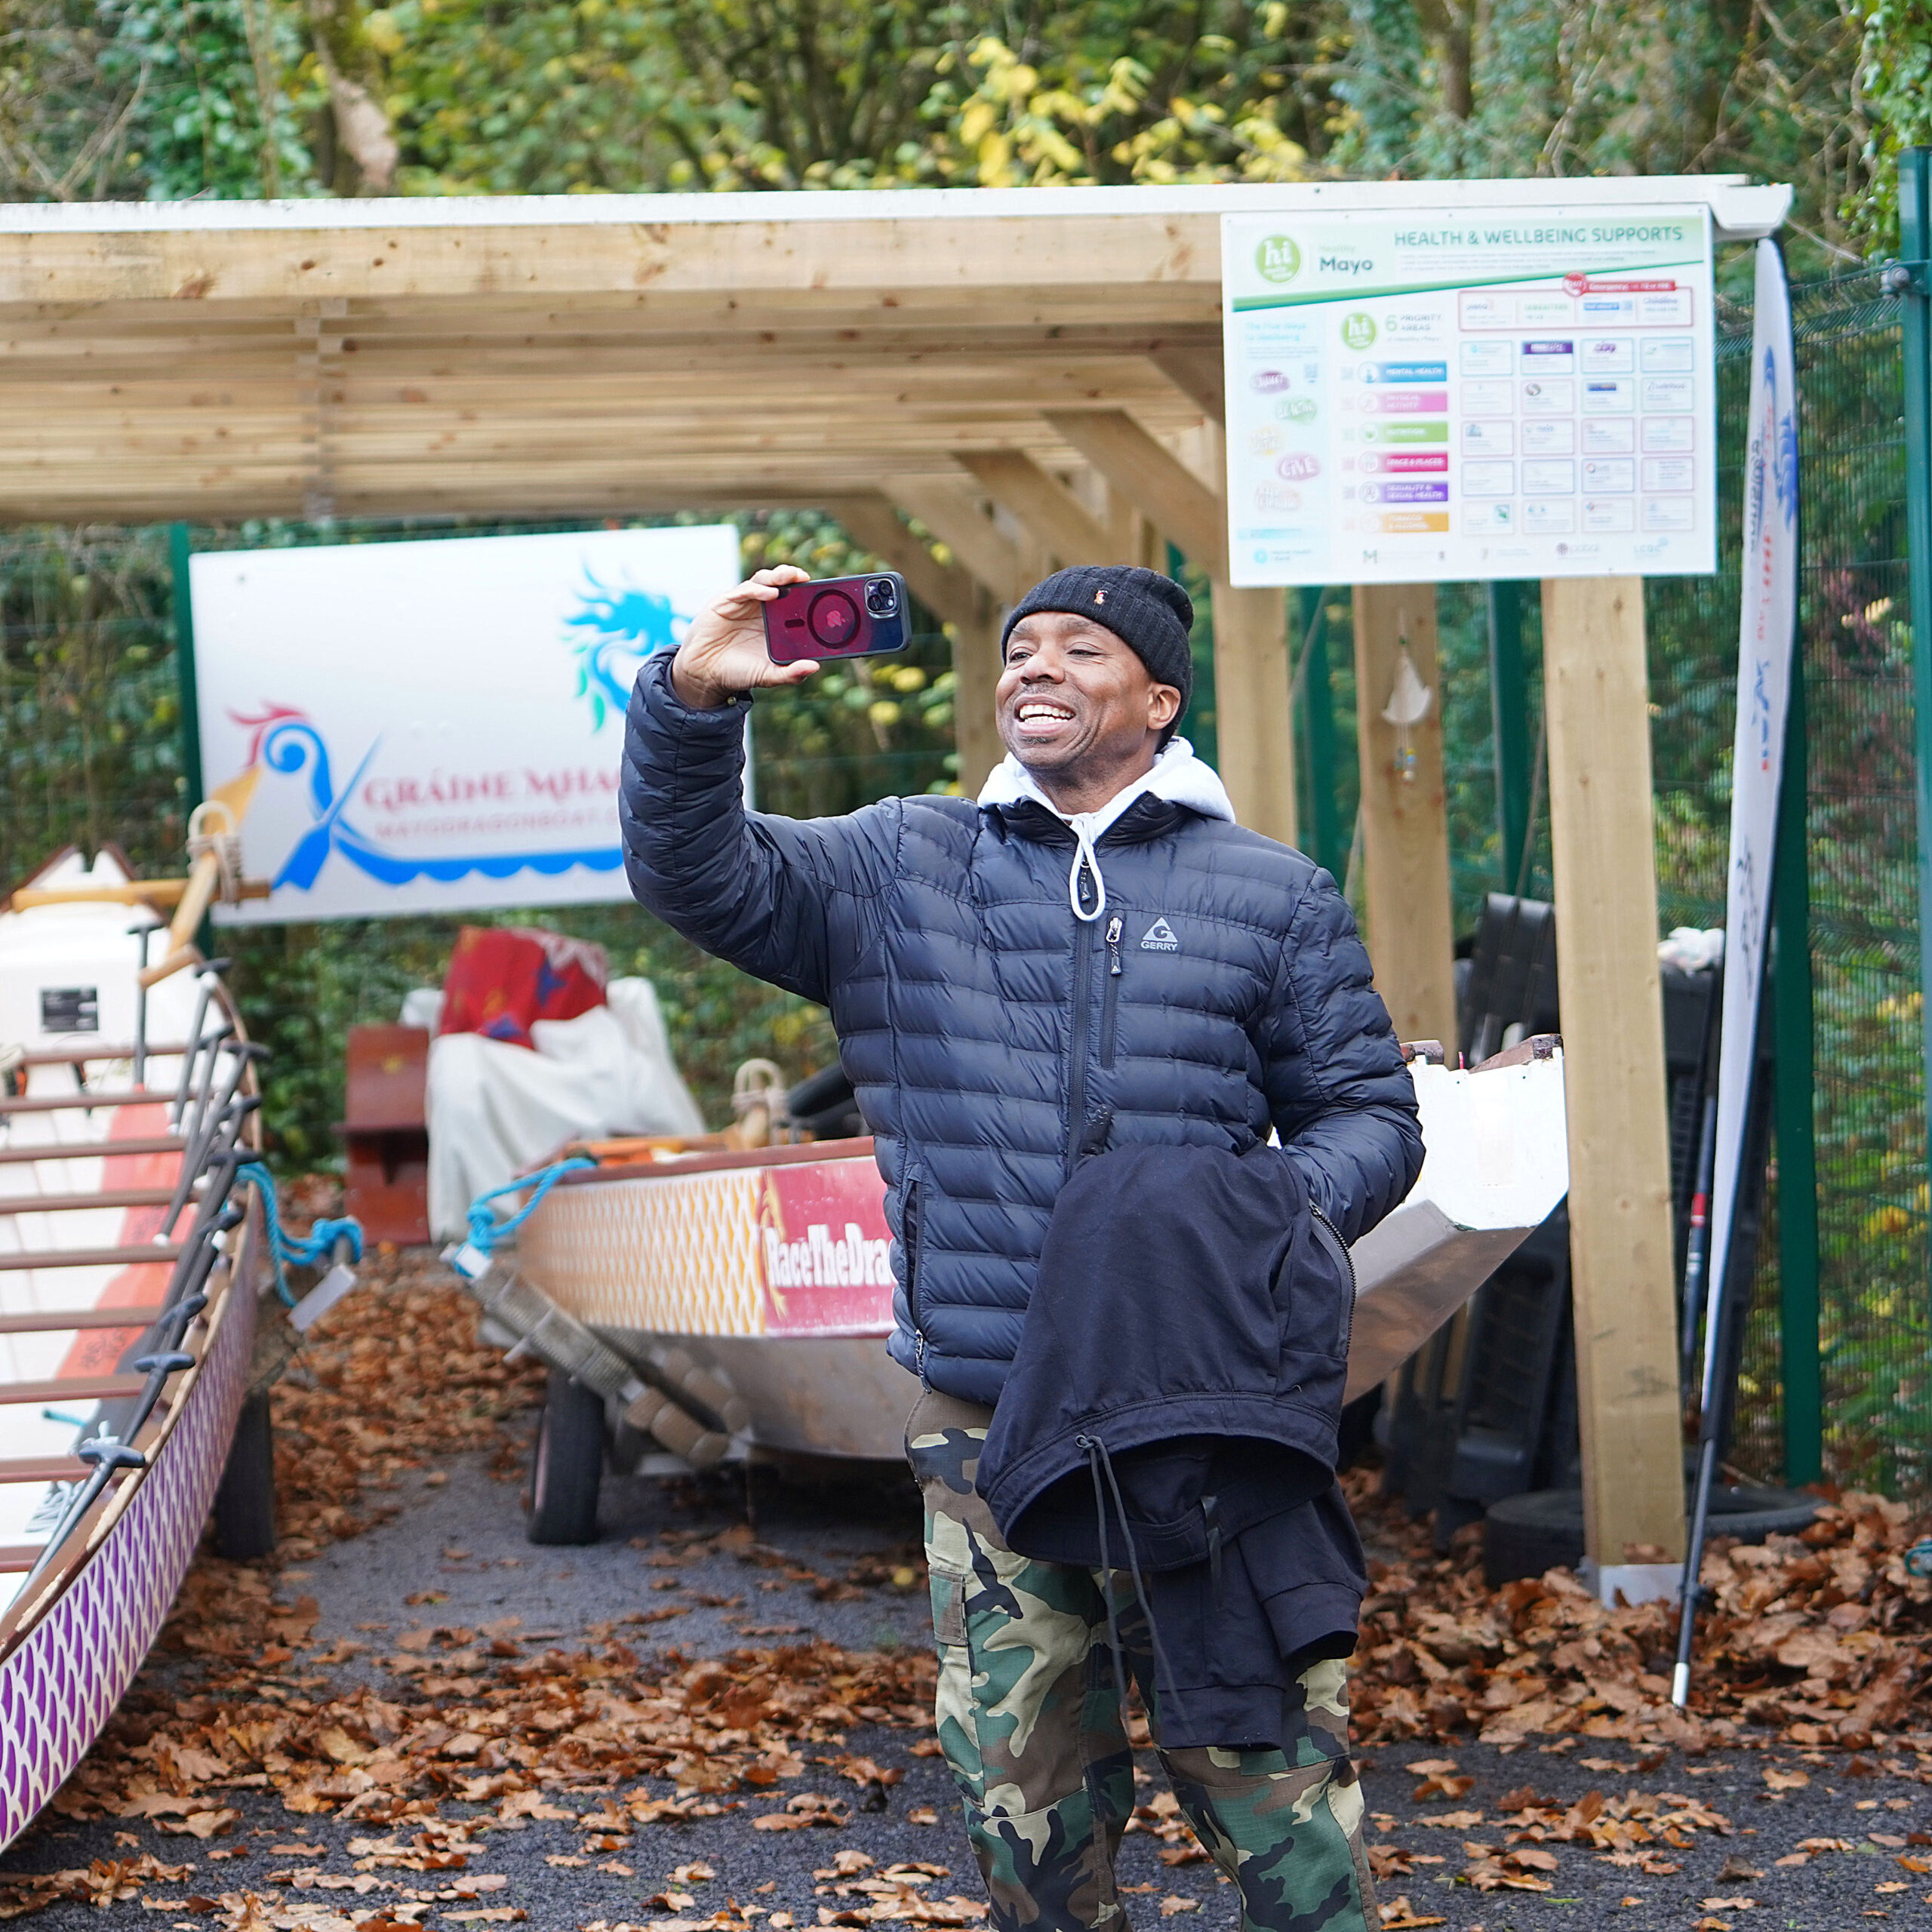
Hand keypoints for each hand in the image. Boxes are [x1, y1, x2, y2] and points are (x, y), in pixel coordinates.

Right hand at [670, 566, 820, 709]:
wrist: (705, 674)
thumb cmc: (738, 671)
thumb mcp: (767, 675)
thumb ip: (790, 673)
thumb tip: (815, 666)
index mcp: (775, 622)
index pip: (794, 601)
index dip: (806, 594)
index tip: (822, 593)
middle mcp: (761, 609)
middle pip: (780, 585)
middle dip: (793, 578)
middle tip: (806, 578)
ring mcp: (744, 603)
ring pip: (763, 581)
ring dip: (778, 577)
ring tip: (792, 577)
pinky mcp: (725, 602)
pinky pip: (744, 590)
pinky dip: (758, 589)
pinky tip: (771, 593)